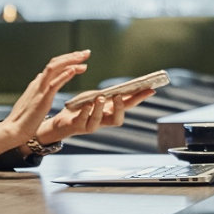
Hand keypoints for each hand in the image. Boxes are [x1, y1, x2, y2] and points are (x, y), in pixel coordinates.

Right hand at [0, 51, 88, 156]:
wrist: (13, 130)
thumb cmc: (23, 119)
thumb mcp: (32, 98)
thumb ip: (37, 87)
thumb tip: (41, 76)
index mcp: (37, 83)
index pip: (53, 66)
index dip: (67, 60)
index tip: (80, 58)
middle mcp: (38, 83)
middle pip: (55, 63)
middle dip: (72, 56)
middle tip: (86, 53)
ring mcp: (39, 90)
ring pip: (54, 68)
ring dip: (70, 61)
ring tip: (83, 58)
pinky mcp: (42, 99)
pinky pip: (53, 84)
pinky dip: (64, 76)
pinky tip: (74, 70)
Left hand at [37, 88, 155, 142]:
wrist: (62, 121)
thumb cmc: (81, 108)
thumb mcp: (96, 97)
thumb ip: (108, 94)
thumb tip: (123, 87)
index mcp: (110, 112)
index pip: (128, 105)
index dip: (140, 98)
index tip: (151, 89)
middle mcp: (103, 121)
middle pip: (117, 119)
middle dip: (120, 108)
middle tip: (119, 96)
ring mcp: (90, 125)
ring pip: (99, 121)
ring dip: (100, 109)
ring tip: (100, 98)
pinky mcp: (77, 126)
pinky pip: (82, 120)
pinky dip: (85, 112)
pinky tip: (87, 104)